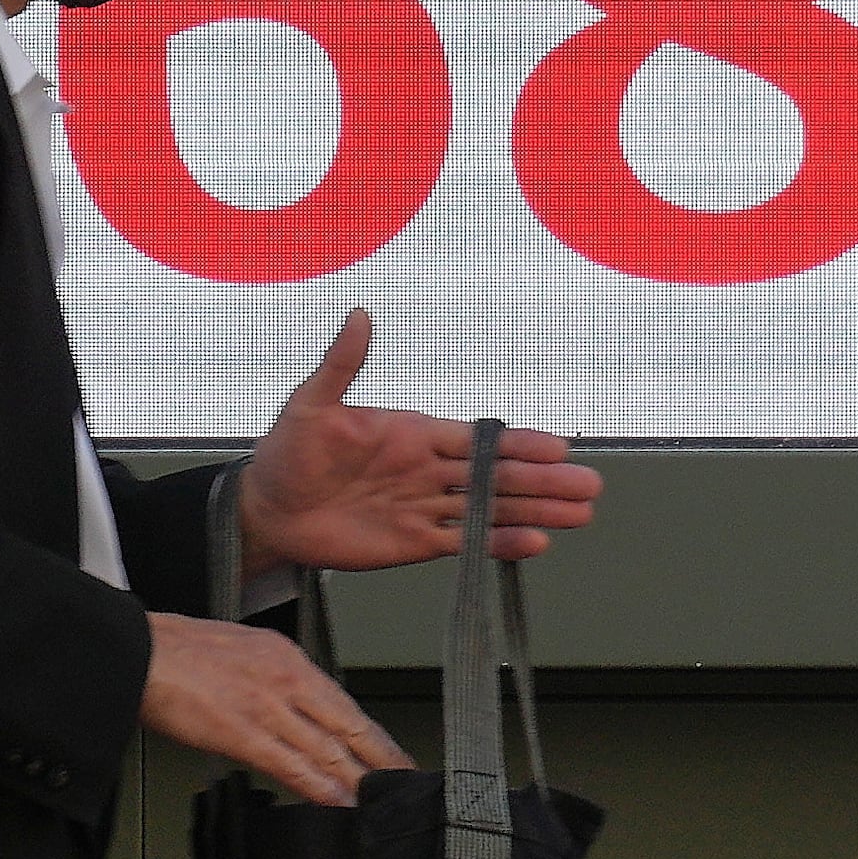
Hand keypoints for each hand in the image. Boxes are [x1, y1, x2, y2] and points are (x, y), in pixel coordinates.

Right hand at [140, 612, 408, 806]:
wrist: (139, 651)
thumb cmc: (178, 650)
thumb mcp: (242, 649)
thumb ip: (274, 677)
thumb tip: (295, 705)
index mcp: (286, 656)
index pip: (343, 701)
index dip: (373, 733)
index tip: (392, 753)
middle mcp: (286, 678)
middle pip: (348, 725)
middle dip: (382, 758)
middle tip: (407, 781)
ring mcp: (268, 707)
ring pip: (328, 749)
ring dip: (360, 780)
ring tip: (383, 800)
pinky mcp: (244, 733)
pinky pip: (293, 766)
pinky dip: (321, 788)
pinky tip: (340, 802)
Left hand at [234, 309, 603, 582]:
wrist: (267, 511)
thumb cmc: (285, 453)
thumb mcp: (310, 404)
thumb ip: (341, 365)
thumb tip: (359, 315)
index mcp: (412, 433)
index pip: (476, 438)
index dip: (518, 443)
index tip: (559, 447)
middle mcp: (428, 470)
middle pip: (496, 476)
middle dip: (543, 481)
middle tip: (590, 486)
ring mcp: (425, 508)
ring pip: (491, 509)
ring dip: (536, 511)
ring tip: (583, 515)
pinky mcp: (415, 544)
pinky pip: (465, 543)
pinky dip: (500, 544)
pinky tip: (536, 544)